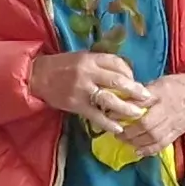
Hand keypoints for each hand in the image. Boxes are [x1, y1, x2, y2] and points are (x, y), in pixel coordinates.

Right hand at [27, 51, 145, 126]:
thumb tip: (123, 74)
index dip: (129, 72)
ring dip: (126, 108)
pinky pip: (95, 115)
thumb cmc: (61, 66)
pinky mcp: (75, 104)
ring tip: (138, 114)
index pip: (117, 63)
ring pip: (109, 99)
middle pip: (117, 81)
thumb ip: (100, 64)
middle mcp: (88, 73)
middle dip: (135, 90)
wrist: (36, 77)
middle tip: (147, 98)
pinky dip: (108, 123)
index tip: (135, 80)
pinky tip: (118, 128)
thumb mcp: (81, 57)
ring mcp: (82, 90)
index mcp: (90, 59)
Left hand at [109, 70, 184, 154]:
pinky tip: (138, 151)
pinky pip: (163, 144)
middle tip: (116, 132)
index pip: (140, 101)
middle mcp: (167, 108)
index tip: (110, 113)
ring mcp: (173, 122)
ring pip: (153, 136)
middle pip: (146, 124)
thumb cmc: (178, 85)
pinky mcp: (178, 132)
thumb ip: (143, 92)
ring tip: (123, 140)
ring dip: (136, 141)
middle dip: (129, 130)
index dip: (124, 109)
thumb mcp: (159, 82)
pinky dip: (149, 150)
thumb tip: (121, 99)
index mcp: (161, 92)